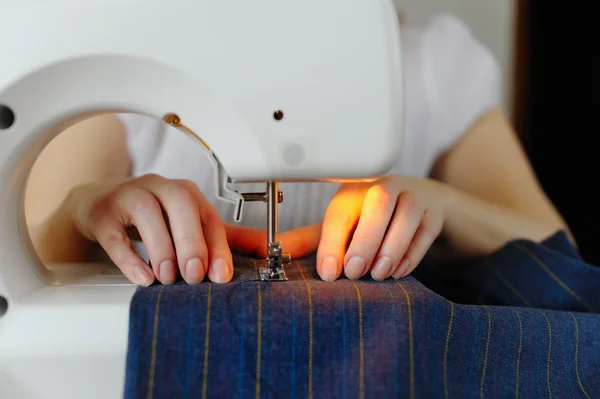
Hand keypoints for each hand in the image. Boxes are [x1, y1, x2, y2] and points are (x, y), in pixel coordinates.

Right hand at [68, 174, 237, 285]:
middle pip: (181, 204)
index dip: (217, 246)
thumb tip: (266, 248)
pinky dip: (128, 257)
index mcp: (186, 193)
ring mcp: (128, 196)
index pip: (208, 216)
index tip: (222, 275)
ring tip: (167, 278)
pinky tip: (143, 277)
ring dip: (162, 248)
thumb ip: (221, 238)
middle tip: (194, 276)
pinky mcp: (102, 214)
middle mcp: (160, 188)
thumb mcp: (187, 224)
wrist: (99, 205)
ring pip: (147, 213)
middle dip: (192, 241)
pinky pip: (114, 233)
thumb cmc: (151, 217)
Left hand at [315, 176, 447, 280]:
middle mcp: (384, 186)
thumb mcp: (339, 224)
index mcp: (353, 188)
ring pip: (407, 215)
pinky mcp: (433, 214)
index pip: (341, 211)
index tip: (329, 272)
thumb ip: (308, 240)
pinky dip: (412, 255)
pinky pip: (425, 232)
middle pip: (379, 203)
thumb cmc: (369, 217)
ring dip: (392, 247)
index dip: (333, 242)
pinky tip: (396, 271)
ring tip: (377, 274)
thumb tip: (267, 250)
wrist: (418, 200)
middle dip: (365, 239)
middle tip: (354, 272)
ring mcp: (413, 197)